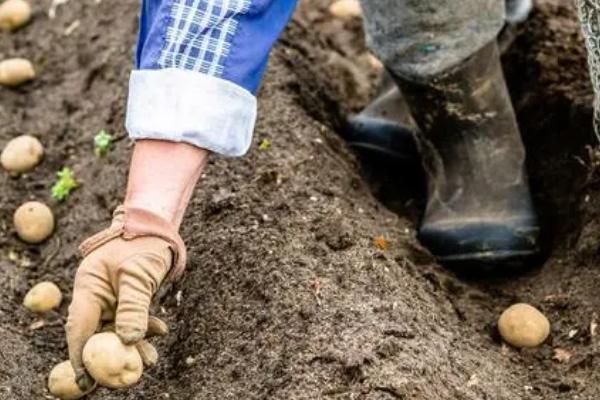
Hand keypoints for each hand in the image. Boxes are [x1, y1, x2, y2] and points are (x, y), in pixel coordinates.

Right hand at [66, 206, 185, 389]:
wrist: (158, 227)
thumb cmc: (144, 244)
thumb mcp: (138, 275)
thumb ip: (133, 307)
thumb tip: (129, 340)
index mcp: (88, 286)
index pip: (79, 327)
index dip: (81, 355)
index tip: (88, 379)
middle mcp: (96, 294)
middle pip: (97, 332)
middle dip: (113, 354)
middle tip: (128, 373)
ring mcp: (111, 297)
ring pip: (117, 329)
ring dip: (133, 344)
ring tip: (152, 358)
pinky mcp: (127, 298)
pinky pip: (131, 320)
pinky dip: (144, 328)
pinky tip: (160, 331)